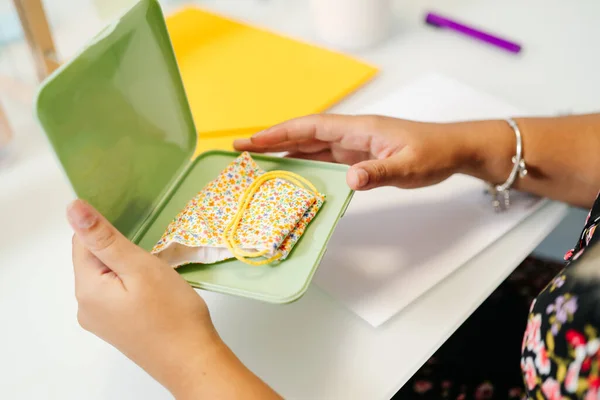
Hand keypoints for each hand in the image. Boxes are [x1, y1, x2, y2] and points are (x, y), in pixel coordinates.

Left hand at [68, 200, 279, 398]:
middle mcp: (85, 307)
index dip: (109, 232)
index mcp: (86, 289)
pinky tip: (153, 292)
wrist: (192, 360)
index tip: (138, 235)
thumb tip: (73, 208)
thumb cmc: (172, 312)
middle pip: (93, 260)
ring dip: (127, 267)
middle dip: (120, 251)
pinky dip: (131, 284)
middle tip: (152, 259)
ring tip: (155, 276)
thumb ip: (105, 238)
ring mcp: (100, 321)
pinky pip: (116, 294)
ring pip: (107, 276)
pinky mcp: (116, 328)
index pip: (82, 243)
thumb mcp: (140, 267)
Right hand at [234, 114, 479, 190]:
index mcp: (358, 128)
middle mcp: (351, 134)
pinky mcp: (359, 157)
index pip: (311, 127)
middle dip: (272, 140)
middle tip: (240, 149)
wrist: (453, 149)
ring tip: (256, 159)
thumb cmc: (433, 152)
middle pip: (304, 134)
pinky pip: (324, 158)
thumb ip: (379, 172)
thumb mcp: (409, 165)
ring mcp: (353, 145)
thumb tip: (350, 180)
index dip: (280, 133)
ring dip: (284, 151)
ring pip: (311, 145)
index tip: (253, 140)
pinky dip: (303, 162)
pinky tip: (291, 171)